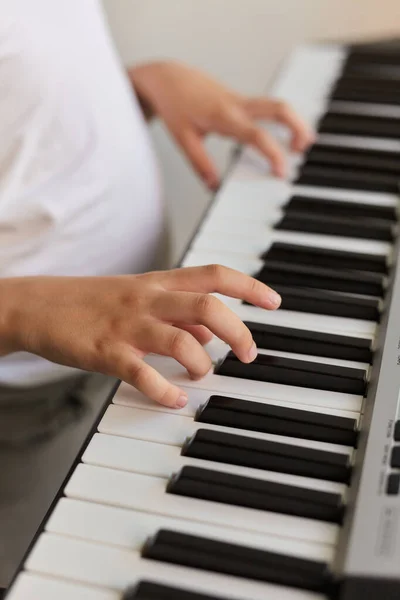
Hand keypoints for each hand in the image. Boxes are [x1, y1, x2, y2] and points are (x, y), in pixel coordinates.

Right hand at [1, 266, 280, 407]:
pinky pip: (142, 373)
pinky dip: (164, 390)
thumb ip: (177, 313)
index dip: (249, 286)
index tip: (274, 302)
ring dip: (202, 363)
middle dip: (238, 331)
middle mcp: (148, 299)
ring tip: (202, 376)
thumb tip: (212, 334)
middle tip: (248, 354)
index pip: (214, 275)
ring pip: (181, 339)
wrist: (38, 305)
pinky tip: (174, 399)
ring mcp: (127, 325)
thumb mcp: (140, 298)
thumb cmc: (92, 302)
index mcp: (158, 282)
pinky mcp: (105, 351)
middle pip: (207, 306)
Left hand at [129, 61, 313, 187]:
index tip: (281, 171)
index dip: (272, 153)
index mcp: (224, 117)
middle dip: (297, 127)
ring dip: (294, 122)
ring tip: (301, 144)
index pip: (256, 135)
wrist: (168, 78)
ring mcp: (242, 101)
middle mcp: (237, 105)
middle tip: (305, 149)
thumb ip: (200, 164)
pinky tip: (285, 134)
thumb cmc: (175, 105)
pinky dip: (282, 120)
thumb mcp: (183, 139)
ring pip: (277, 105)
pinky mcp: (241, 101)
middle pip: (279, 109)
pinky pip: (268, 108)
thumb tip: (214, 187)